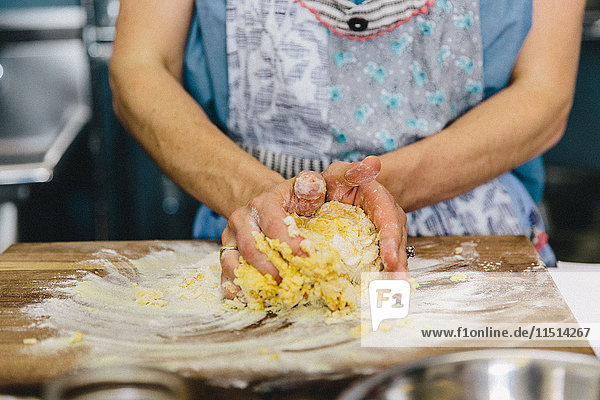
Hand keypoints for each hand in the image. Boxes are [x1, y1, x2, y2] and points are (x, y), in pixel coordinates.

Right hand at [220, 156, 407, 297]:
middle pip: (251, 246)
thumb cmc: (305, 195)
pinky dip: (233, 287)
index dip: (289, 243)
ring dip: (251, 280)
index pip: (274, 222)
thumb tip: (373, 164)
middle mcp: (246, 218)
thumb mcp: (326, 180)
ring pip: (233, 260)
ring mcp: (234, 236)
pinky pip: (226, 272)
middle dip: (270, 267)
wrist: (275, 201)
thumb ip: (349, 174)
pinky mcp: (230, 252)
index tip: (308, 257)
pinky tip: (245, 298)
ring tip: (273, 293)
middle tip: (291, 283)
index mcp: (268, 201)